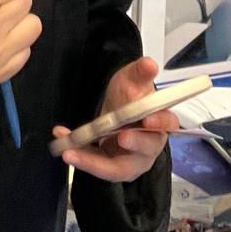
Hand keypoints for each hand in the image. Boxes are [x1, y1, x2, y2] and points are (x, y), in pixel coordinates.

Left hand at [52, 57, 177, 182]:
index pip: (167, 123)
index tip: (148, 119)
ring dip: (92, 162)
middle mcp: (149, 146)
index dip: (160, 122)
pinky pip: (97, 165)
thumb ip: (140, 72)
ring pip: (116, 167)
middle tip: (119, 136)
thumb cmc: (130, 96)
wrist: (117, 109)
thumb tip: (149, 64)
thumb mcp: (132, 79)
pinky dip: (81, 157)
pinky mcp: (112, 167)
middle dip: (133, 144)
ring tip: (70, 152)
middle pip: (144, 150)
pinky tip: (64, 143)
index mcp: (160, 122)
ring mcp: (131, 160)